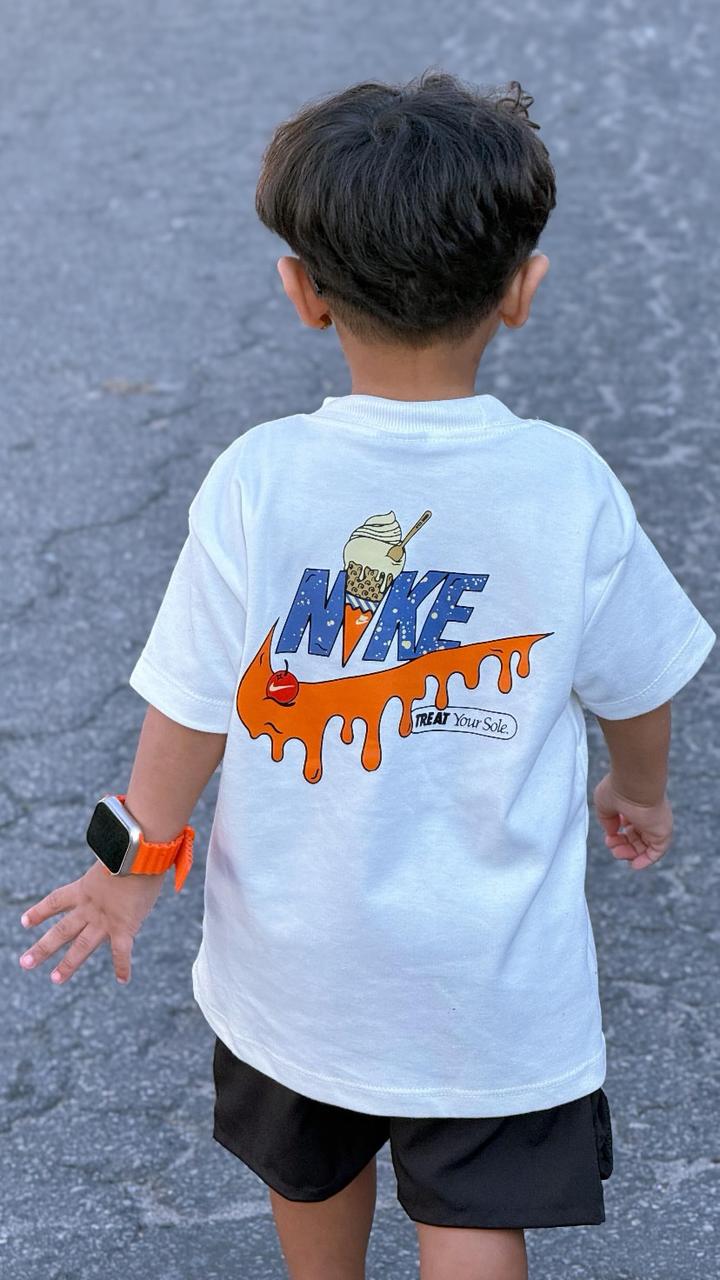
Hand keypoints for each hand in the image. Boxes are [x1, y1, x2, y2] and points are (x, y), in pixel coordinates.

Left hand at [18, 860, 164, 984]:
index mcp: (84, 887)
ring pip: (81, 946)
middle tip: (25, 963)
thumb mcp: (112, 857)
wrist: (140, 853)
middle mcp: (89, 907)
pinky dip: (123, 966)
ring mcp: (105, 919)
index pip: (55, 901)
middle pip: (61, 931)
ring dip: (68, 964)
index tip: (25, 922)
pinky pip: (122, 951)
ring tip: (55, 979)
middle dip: (42, 948)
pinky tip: (123, 980)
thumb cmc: (132, 848)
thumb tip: (122, 860)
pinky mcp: (124, 927)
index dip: (40, 912)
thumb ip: (111, 867)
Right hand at [592, 772, 672, 870]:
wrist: (634, 784)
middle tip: (612, 847)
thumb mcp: (604, 804)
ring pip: (645, 846)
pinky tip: (634, 865)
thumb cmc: (618, 788)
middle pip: (636, 838)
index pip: (628, 827)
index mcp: (634, 807)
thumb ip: (607, 820)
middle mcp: (647, 816)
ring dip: (630, 854)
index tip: (608, 838)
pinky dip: (646, 860)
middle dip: (622, 846)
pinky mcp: (663, 832)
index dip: (616, 836)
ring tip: (617, 853)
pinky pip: (657, 851)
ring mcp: (655, 825)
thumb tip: (612, 833)